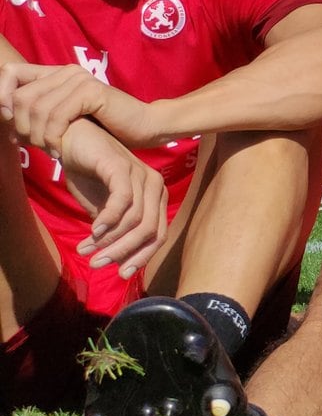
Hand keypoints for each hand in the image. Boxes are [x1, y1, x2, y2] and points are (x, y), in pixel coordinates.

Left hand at [0, 62, 154, 150]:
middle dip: (21, 127)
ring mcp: (79, 80)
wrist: (146, 127)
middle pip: (20, 96)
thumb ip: (39, 113)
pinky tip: (59, 151)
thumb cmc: (107, 126)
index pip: (10, 72)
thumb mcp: (66, 118)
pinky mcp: (91, 92)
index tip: (11, 122)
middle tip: (34, 146)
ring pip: (36, 108)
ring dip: (38, 137)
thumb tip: (6, 117)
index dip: (1, 96)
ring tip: (49, 151)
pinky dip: (53, 137)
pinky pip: (57, 116)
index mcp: (57, 73)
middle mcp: (66, 71)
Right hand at [54, 118, 167, 277]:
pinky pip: (122, 201)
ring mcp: (141, 175)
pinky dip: (108, 220)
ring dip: (109, 240)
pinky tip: (93, 231)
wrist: (71, 141)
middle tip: (97, 265)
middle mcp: (155, 186)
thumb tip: (112, 260)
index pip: (157, 235)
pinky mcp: (122, 167)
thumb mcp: (102, 209)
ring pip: (135, 220)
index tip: (120, 274)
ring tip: (87, 250)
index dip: (140, 257)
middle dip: (122, 252)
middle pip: (148, 231)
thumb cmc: (88, 174)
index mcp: (155, 197)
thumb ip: (112, 231)